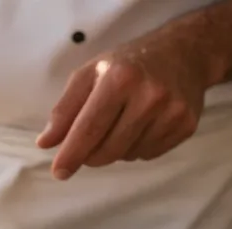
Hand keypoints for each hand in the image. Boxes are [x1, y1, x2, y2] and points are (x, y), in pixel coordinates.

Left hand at [36, 37, 211, 179]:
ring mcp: (171, 112)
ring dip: (114, 150)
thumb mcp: (89, 75)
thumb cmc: (126, 64)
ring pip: (127, 155)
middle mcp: (149, 96)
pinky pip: (148, 155)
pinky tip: (140, 126)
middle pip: (108, 149)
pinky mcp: (186, 126)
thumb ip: (65, 109)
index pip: (89, 127)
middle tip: (87, 144)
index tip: (59, 172)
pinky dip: (135, 148)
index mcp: (120, 79)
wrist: (182, 53)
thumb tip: (45, 143)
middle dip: (90, 155)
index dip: (72, 153)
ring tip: (120, 123)